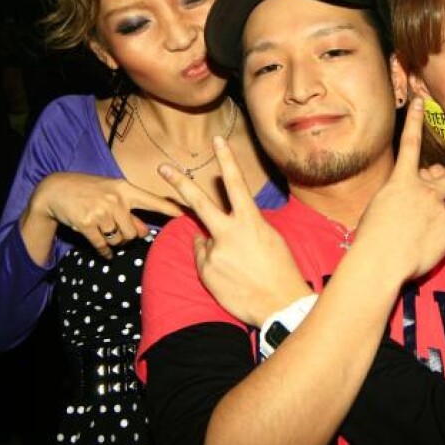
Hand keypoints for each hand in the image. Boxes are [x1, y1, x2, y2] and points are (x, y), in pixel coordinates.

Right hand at [27, 172, 182, 259]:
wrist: (56, 190)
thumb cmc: (89, 190)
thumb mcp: (111, 193)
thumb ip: (129, 210)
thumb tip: (143, 232)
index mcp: (125, 189)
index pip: (152, 200)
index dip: (168, 209)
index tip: (184, 214)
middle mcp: (115, 200)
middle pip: (134, 232)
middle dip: (129, 237)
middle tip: (118, 230)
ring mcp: (100, 212)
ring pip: (119, 240)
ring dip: (115, 242)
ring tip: (105, 231)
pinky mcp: (86, 224)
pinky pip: (102, 246)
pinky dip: (104, 251)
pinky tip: (104, 252)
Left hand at [158, 138, 309, 327]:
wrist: (280, 305)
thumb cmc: (280, 270)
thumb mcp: (269, 238)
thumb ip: (243, 226)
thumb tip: (218, 227)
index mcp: (250, 221)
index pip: (236, 183)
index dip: (226, 159)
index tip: (217, 140)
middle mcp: (229, 233)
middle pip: (199, 202)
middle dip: (179, 183)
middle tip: (163, 168)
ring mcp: (215, 252)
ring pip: (203, 241)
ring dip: (214, 248)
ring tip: (238, 266)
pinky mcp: (206, 271)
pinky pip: (203, 261)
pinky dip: (212, 265)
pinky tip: (231, 277)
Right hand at [352, 97, 444, 282]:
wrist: (380, 259)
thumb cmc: (372, 235)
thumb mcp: (381, 207)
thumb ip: (404, 198)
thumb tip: (427, 203)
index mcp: (402, 182)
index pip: (409, 145)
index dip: (414, 121)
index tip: (420, 102)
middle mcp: (425, 191)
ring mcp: (440, 210)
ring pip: (444, 213)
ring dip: (433, 221)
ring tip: (414, 236)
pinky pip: (444, 234)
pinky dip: (434, 241)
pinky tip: (419, 248)